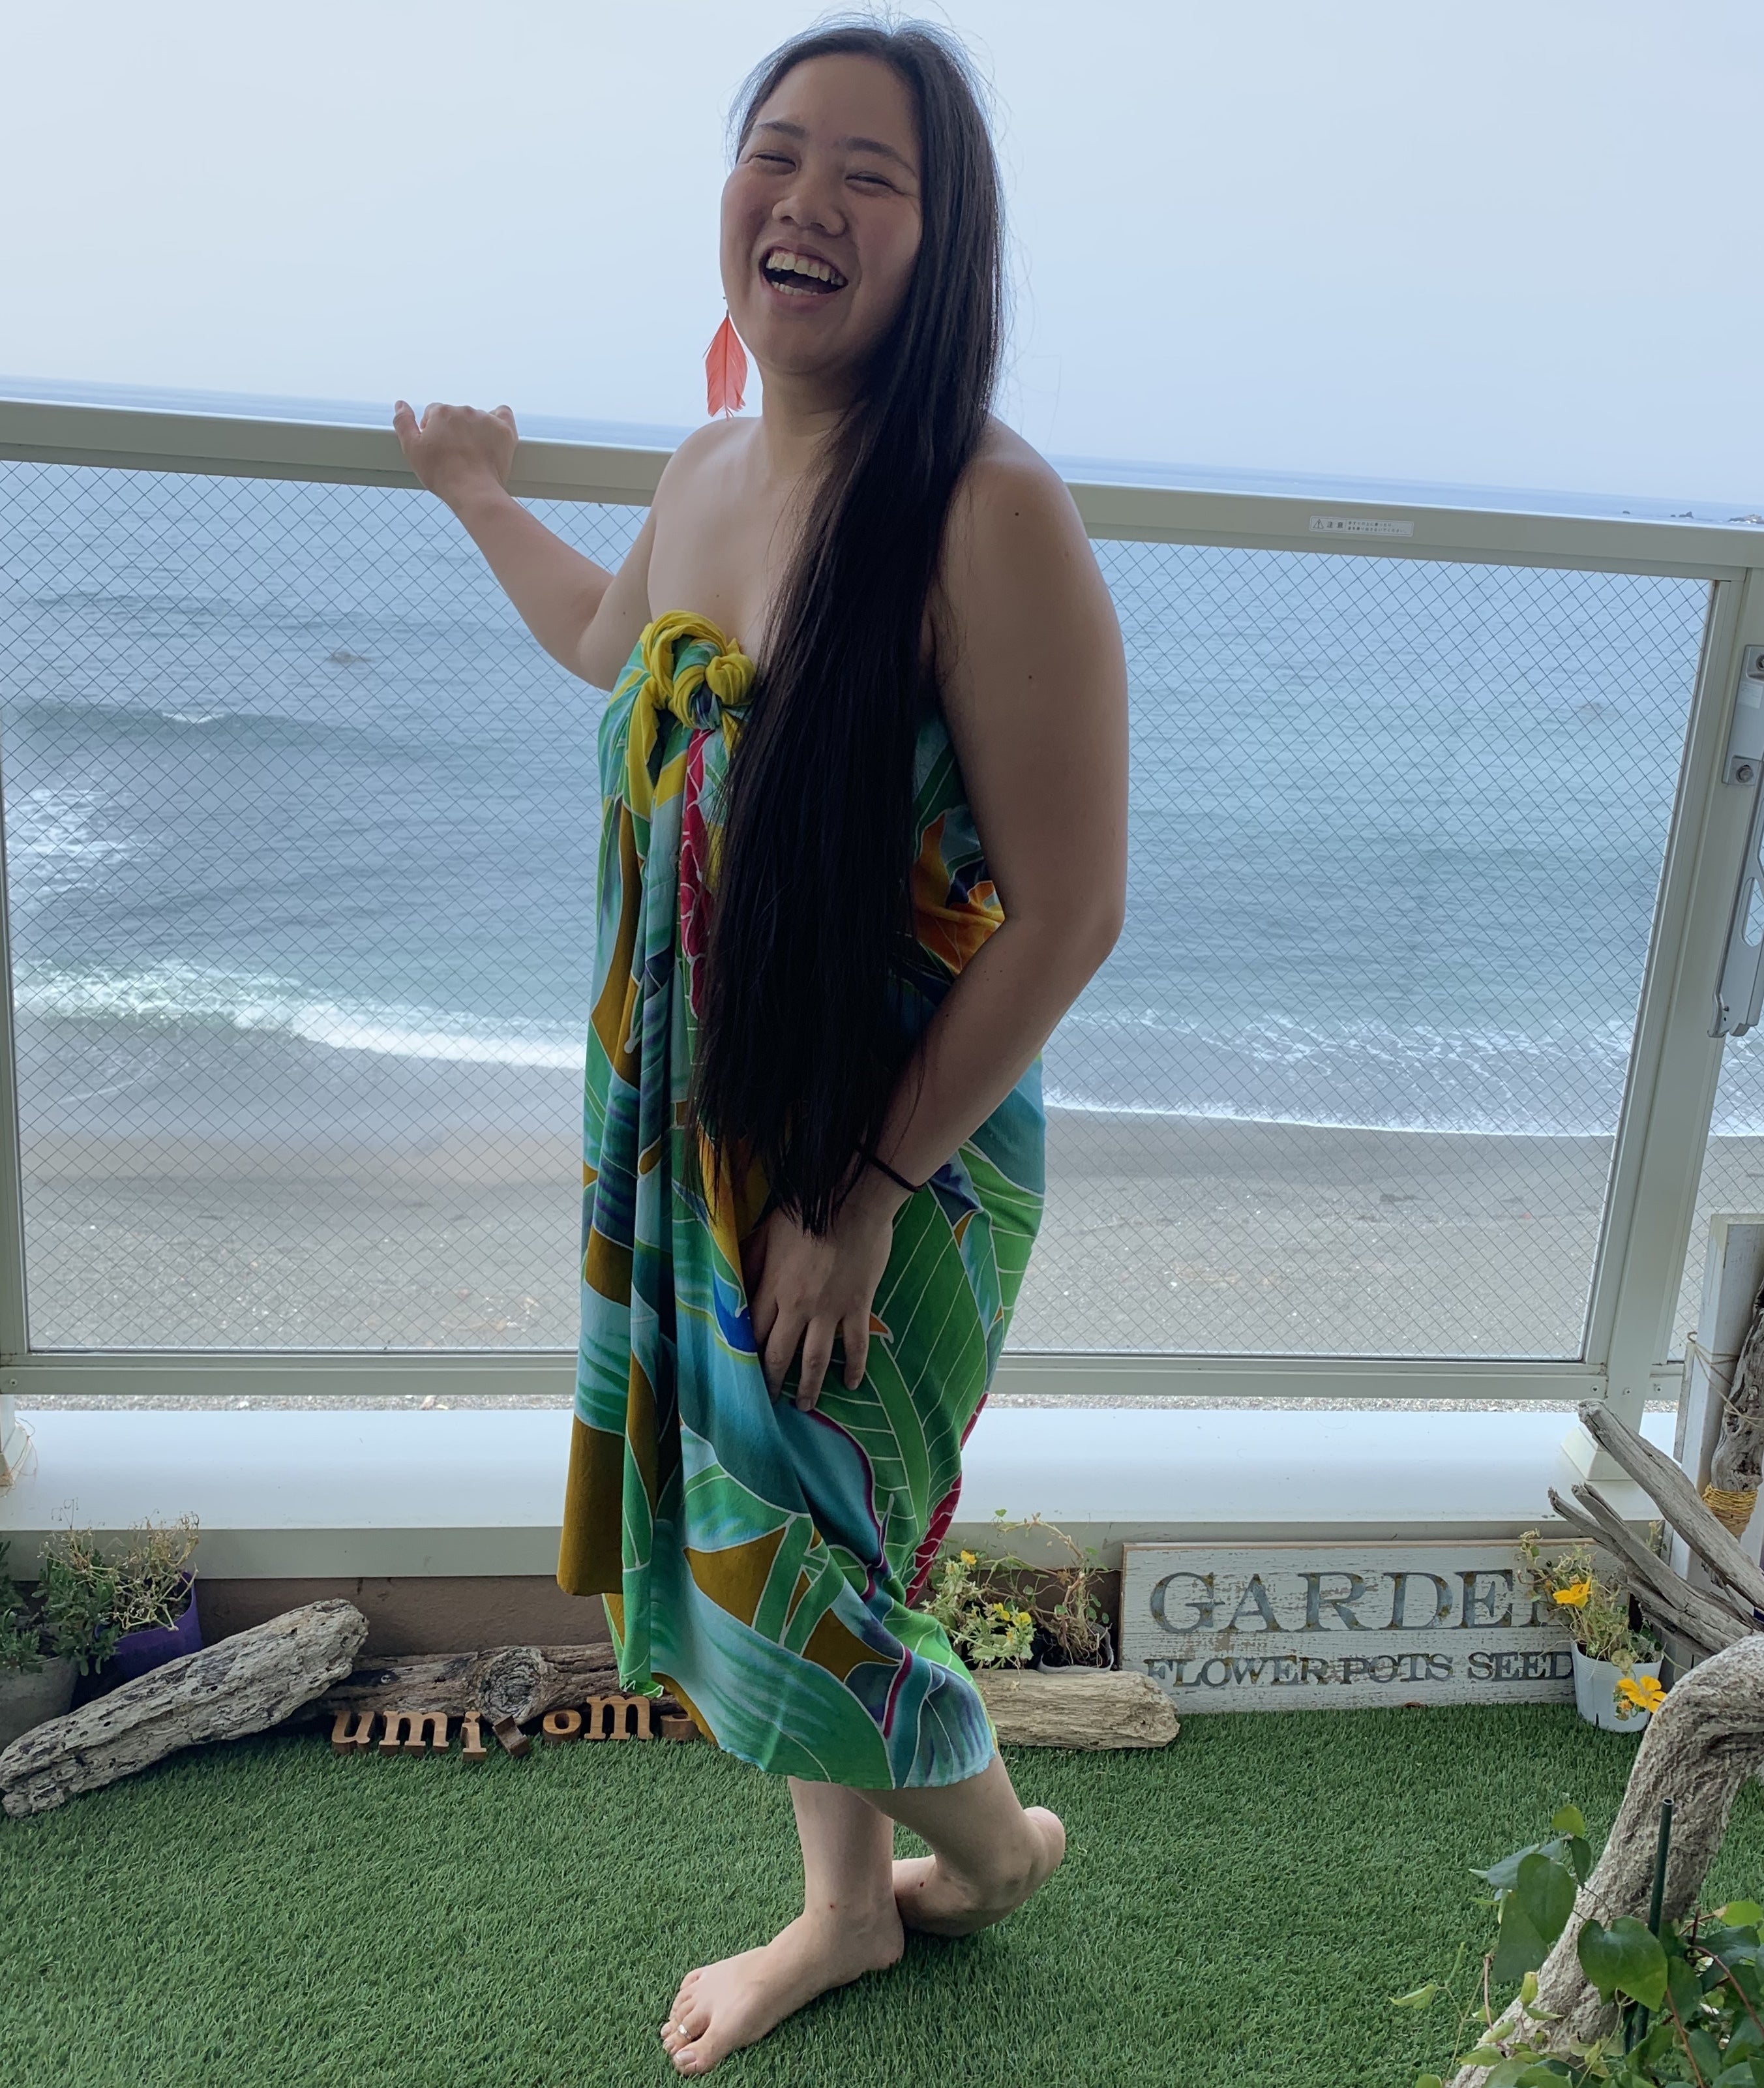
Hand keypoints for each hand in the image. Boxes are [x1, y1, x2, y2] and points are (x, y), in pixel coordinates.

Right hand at [392, 399, 517, 509]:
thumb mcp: (412, 449)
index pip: (433, 414)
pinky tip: (493, 432)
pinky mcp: (504, 430)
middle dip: (452, 431)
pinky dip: (497, 421)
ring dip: (473, 430)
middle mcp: (464, 410)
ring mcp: (486, 419)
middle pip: (455, 415)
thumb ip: (403, 423)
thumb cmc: (441, 474)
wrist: (473, 491)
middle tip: (453, 455)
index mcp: (441, 412)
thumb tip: (400, 404)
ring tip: (472, 453)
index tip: (436, 449)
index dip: (432, 431)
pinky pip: (503, 414)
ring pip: (476, 418)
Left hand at [742, 1172, 902, 1409]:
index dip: (746, 1357)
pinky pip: (855, 1345)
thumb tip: (733, 1281)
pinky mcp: (857, 1306)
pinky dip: (853, 1367)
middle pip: (779, 1354)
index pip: (753, 1333)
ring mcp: (829, 1310)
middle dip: (772, 1382)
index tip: (742, 1375)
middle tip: (769, 1403)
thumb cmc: (807, 1211)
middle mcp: (797, 1306)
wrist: (852, 1199)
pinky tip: (851, 1384)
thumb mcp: (766, 1231)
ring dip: (808, 1386)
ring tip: (804, 1406)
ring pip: (815, 1359)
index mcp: (771, 1287)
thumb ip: (750, 1259)